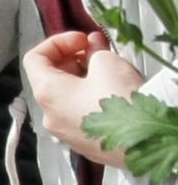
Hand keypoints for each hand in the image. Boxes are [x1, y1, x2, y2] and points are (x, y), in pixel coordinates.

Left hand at [23, 30, 142, 166]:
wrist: (149, 143)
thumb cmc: (124, 105)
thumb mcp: (107, 63)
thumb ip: (94, 50)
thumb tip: (93, 46)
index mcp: (47, 94)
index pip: (34, 59)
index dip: (58, 43)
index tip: (81, 40)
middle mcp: (51, 116)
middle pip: (52, 78)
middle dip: (74, 59)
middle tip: (97, 50)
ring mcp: (67, 133)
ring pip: (68, 97)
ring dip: (84, 78)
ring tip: (110, 70)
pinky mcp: (86, 144)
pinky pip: (82, 114)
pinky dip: (91, 99)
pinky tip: (113, 92)